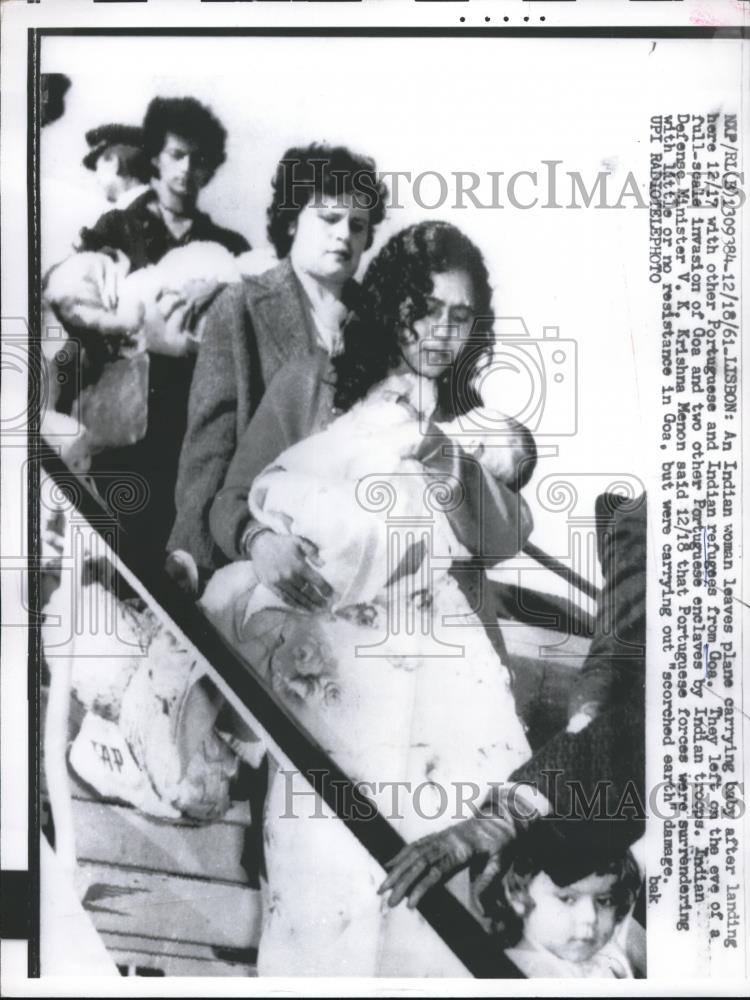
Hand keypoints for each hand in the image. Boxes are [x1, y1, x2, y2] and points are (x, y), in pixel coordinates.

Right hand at [249, 531, 332, 611]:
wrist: (260, 544)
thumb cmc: (282, 542)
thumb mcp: (299, 541)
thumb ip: (312, 551)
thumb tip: (323, 564)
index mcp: (298, 565)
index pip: (316, 581)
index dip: (324, 589)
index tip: (331, 594)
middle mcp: (289, 576)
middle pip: (307, 592)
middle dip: (318, 600)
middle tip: (326, 606)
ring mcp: (279, 583)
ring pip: (297, 598)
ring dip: (308, 605)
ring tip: (316, 610)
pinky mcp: (271, 586)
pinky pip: (285, 598)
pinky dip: (294, 605)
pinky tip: (301, 608)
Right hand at [378, 815, 516, 910]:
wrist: (502, 818)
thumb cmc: (501, 843)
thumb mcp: (501, 861)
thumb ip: (488, 882)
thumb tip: (481, 911)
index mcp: (461, 850)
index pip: (436, 871)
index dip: (421, 888)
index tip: (409, 905)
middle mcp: (446, 842)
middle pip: (419, 863)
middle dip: (400, 881)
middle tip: (386, 899)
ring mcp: (440, 837)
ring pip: (413, 853)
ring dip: (396, 870)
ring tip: (382, 888)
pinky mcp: (438, 837)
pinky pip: (416, 845)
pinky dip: (401, 855)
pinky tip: (390, 865)